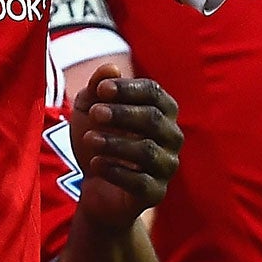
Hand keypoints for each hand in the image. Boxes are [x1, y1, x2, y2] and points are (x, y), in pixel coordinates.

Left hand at [68, 63, 181, 230]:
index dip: (128, 89)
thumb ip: (97, 87)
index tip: (101, 89)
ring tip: (89, 140)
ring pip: (147, 151)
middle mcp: (172, 137)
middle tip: (95, 113)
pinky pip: (141, 182)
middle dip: (122, 114)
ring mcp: (167, 166)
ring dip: (115, 143)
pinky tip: (95, 164)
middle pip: (154, 119)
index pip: (154, 93)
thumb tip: (111, 69)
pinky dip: (115, 171)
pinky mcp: (156, 193)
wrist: (94, 186)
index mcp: (161, 110)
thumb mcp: (89, 109)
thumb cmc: (98, 138)